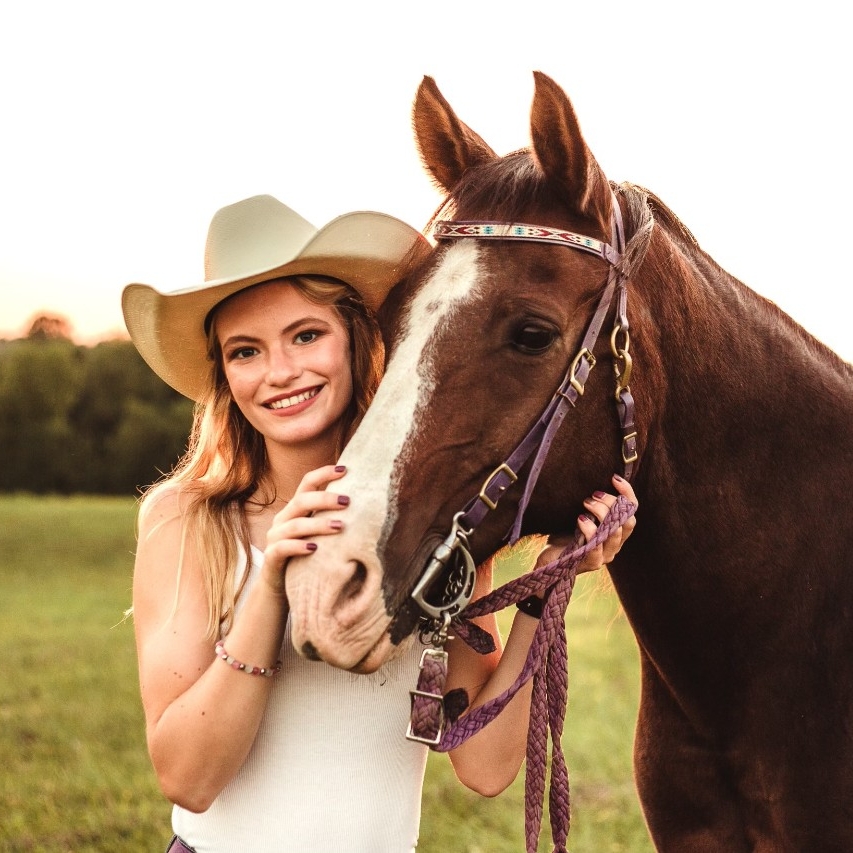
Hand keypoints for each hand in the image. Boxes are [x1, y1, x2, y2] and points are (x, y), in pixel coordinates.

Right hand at [261, 464, 349, 594]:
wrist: (281, 586)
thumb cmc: (308, 555)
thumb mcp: (319, 533)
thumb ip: (333, 517)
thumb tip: (367, 504)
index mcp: (296, 508)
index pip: (307, 483)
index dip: (324, 473)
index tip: (345, 469)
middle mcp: (283, 519)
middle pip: (301, 500)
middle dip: (325, 499)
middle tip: (347, 501)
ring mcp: (275, 537)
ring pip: (295, 525)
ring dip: (318, 524)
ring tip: (340, 527)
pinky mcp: (272, 557)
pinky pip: (282, 548)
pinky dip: (298, 546)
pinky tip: (314, 548)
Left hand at [535, 474, 637, 574]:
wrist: (549, 558)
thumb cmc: (565, 534)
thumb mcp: (583, 515)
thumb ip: (594, 504)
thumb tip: (597, 480)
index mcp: (617, 532)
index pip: (631, 511)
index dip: (627, 493)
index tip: (614, 478)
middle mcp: (615, 545)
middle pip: (626, 521)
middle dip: (611, 503)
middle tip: (593, 495)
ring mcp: (605, 556)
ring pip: (614, 532)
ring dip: (600, 512)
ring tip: (585, 503)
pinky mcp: (592, 563)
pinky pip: (596, 546)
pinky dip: (589, 530)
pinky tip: (580, 519)